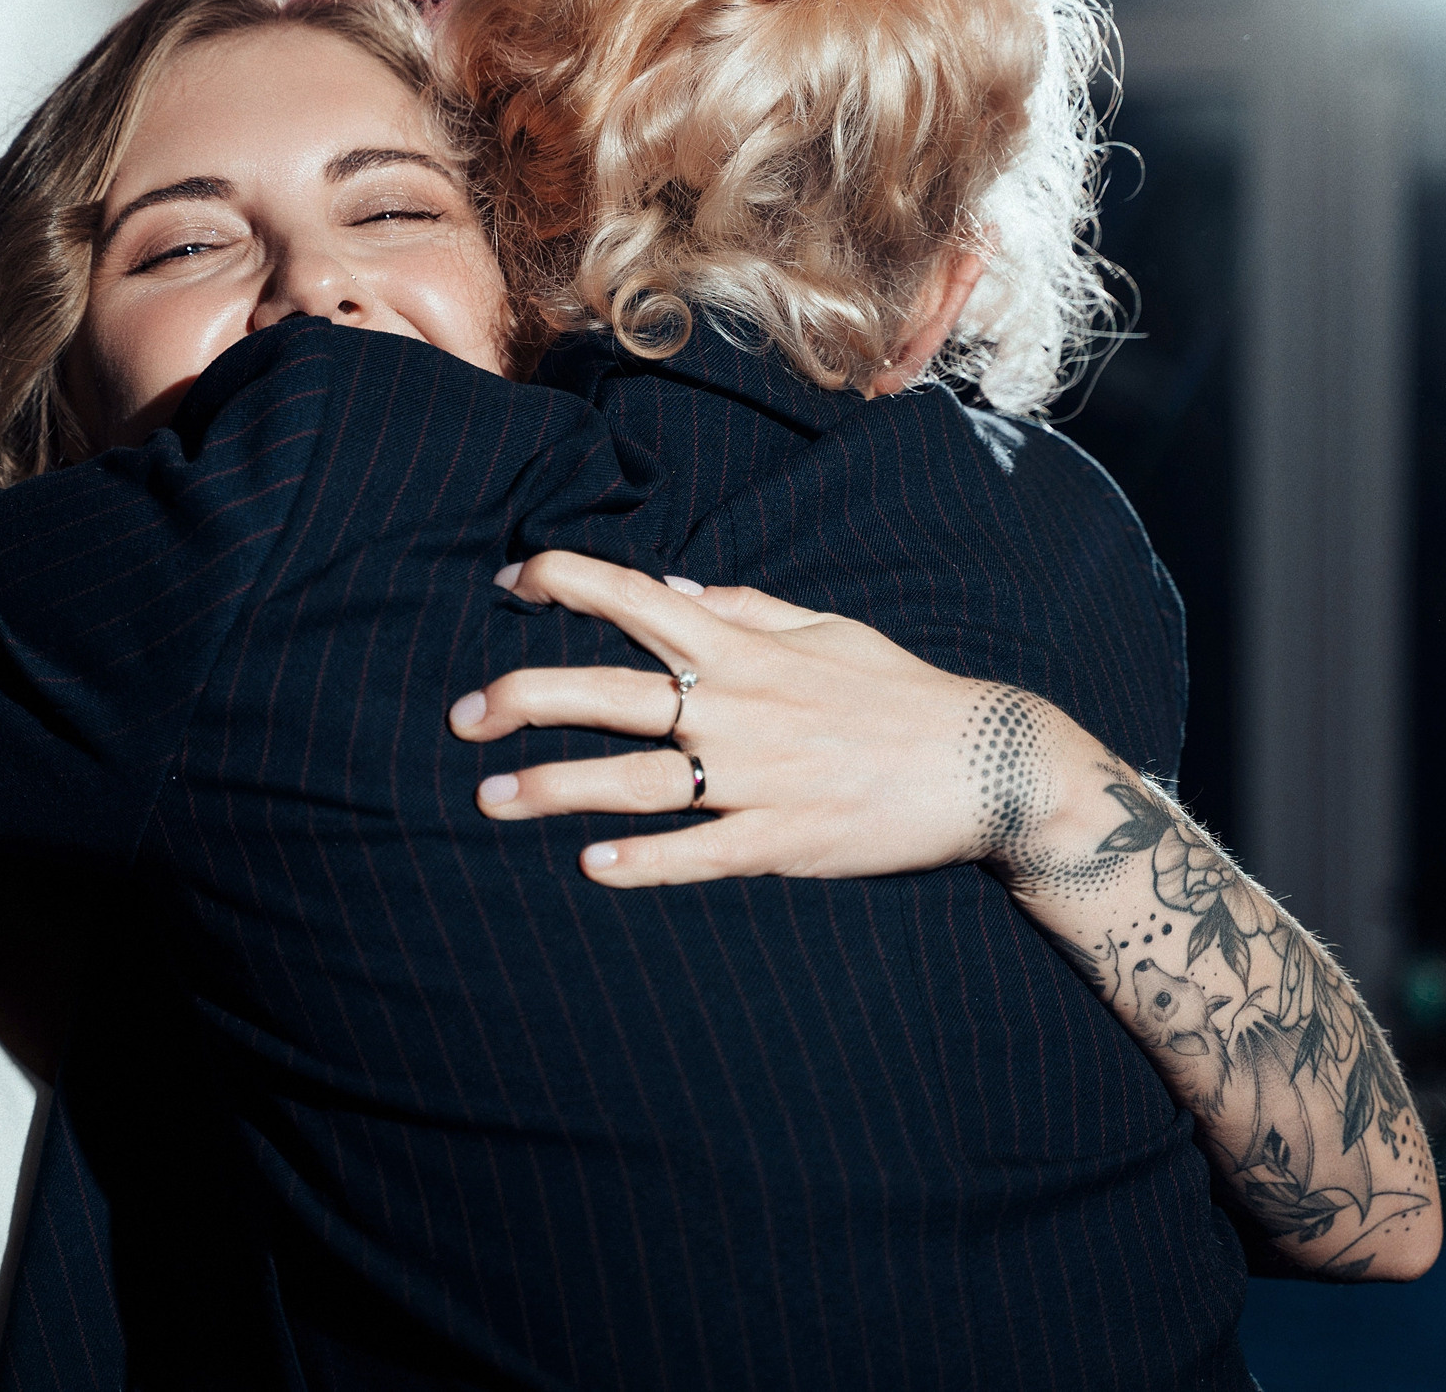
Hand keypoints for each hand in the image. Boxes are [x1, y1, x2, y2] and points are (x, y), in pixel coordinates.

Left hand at [446, 551, 1097, 887]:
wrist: (982, 760)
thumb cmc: (898, 690)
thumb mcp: (824, 629)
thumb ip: (744, 607)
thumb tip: (673, 586)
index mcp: (744, 648)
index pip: (637, 598)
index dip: (566, 581)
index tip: (511, 579)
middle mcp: (737, 707)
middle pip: (607, 694)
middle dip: (523, 700)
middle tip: (463, 717)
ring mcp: (756, 776)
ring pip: (633, 781)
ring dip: (553, 790)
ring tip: (490, 798)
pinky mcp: (781, 838)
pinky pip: (697, 852)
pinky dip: (643, 860)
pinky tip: (591, 866)